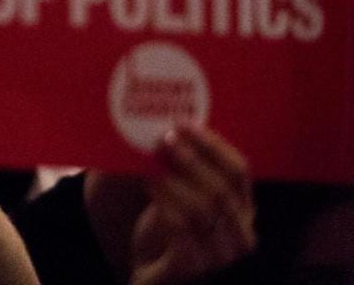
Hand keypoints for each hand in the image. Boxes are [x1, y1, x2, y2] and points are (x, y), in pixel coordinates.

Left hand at [128, 127, 256, 284]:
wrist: (152, 268)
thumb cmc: (169, 223)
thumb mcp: (180, 191)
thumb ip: (181, 165)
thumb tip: (166, 128)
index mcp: (243, 209)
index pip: (240, 172)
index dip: (213, 146)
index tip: (184, 124)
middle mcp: (241, 233)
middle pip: (222, 190)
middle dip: (191, 160)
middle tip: (163, 139)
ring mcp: (220, 255)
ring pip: (202, 211)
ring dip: (173, 181)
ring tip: (150, 163)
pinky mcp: (194, 268)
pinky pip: (182, 232)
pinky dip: (164, 203)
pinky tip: (148, 185)